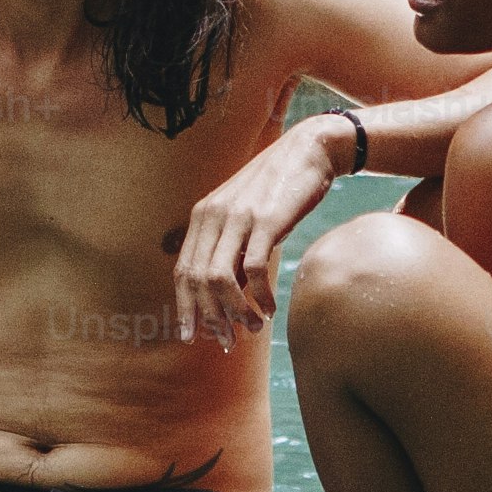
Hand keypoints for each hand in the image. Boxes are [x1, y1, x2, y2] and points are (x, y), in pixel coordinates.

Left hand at [171, 116, 342, 350]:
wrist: (309, 150)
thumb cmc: (278, 189)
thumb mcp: (245, 216)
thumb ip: (231, 250)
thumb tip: (227, 296)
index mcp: (203, 216)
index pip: (182, 271)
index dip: (185, 307)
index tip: (192, 336)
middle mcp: (214, 215)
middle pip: (199, 280)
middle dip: (212, 317)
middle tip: (228, 341)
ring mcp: (239, 217)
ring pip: (222, 279)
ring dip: (236, 312)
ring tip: (253, 329)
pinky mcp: (267, 220)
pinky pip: (254, 270)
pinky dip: (260, 297)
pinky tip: (270, 309)